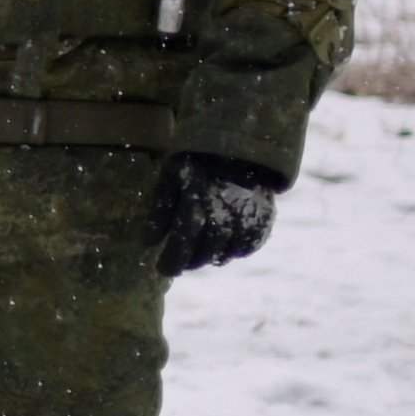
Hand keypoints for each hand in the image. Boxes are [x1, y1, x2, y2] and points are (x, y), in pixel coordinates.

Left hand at [150, 153, 284, 274]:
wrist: (237, 145)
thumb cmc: (196, 162)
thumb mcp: (172, 177)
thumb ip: (161, 209)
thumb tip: (149, 241)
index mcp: (198, 200)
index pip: (184, 240)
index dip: (172, 259)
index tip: (162, 270)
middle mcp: (226, 211)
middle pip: (207, 250)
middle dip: (191, 262)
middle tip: (179, 265)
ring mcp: (249, 215)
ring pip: (229, 251)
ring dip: (212, 258)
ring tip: (199, 257)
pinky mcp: (265, 216)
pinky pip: (251, 245)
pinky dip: (236, 251)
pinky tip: (222, 249)